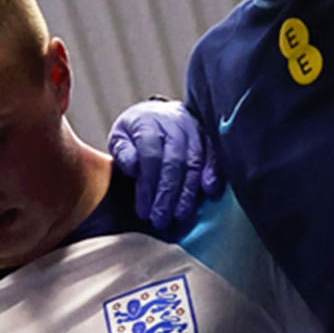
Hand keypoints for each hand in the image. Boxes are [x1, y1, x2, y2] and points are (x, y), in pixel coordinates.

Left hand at [110, 97, 215, 231]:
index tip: (143, 211)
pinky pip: (214, 154)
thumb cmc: (136, 131)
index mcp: (148, 124)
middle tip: (161, 219)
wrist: (160, 112)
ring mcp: (194, 129)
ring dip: (188, 192)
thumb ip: (123, 152)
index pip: (150, 157)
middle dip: (168, 195)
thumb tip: (135, 169)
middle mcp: (174, 125)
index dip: (147, 186)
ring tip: (181, 215)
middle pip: (173, 162)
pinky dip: (214, 173)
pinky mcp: (208, 135)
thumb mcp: (119, 137)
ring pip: (194, 162)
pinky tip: (211, 192)